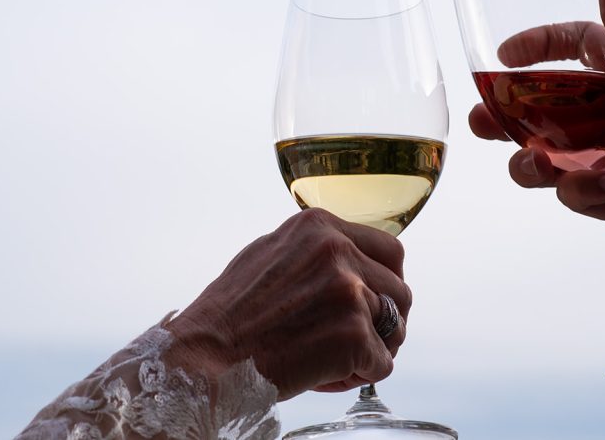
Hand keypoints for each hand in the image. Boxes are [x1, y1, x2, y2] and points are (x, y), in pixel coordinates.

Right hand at [164, 208, 410, 399]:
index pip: (389, 250)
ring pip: (396, 327)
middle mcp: (338, 251)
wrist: (204, 357)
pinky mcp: (354, 334)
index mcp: (319, 227)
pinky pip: (382, 364)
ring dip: (374, 349)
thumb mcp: (269, 253)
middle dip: (386, 319)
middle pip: (400, 289)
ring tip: (337, 360)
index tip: (373, 301)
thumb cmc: (229, 313)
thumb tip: (349, 257)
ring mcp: (349, 292)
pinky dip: (360, 376)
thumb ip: (314, 250)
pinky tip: (326, 375)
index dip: (386, 281)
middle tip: (360, 339)